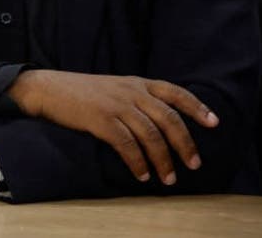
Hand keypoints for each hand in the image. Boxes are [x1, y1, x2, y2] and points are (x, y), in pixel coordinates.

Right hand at [8, 69, 217, 184]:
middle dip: (185, 144)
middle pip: (169, 118)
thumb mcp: (113, 87)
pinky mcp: (100, 120)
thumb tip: (159, 122)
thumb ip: (136, 98)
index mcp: (136, 83)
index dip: (197, 108)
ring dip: (163, 160)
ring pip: (151, 135)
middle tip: (194, 164)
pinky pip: (127, 145)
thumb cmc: (80, 92)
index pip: (175, 92)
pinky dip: (138, 162)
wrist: (47, 88)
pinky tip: (141, 175)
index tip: (214, 123)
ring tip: (168, 179)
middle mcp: (131, 92)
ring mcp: (116, 105)